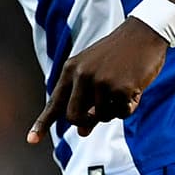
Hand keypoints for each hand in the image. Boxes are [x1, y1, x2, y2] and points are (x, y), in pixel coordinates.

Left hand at [27, 18, 167, 143]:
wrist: (143, 33)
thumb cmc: (118, 55)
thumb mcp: (96, 74)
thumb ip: (85, 101)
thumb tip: (81, 133)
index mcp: (71, 69)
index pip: (55, 102)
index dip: (42, 123)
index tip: (31, 140)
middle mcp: (83, 75)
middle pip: (74, 117)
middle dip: (85, 122)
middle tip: (97, 116)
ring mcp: (101, 82)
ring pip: (101, 117)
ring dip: (113, 110)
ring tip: (122, 89)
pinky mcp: (121, 88)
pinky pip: (122, 113)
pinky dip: (129, 107)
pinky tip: (134, 88)